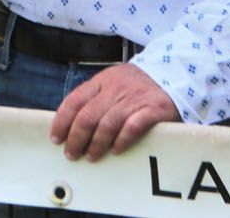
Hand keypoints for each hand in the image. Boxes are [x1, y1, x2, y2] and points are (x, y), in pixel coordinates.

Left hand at [50, 63, 178, 161]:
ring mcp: (134, 98)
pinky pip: (133, 127)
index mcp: (101, 81)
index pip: (74, 101)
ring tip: (91, 157)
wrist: (173, 73)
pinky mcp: (153, 109)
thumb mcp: (112, 82)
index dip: (62, 121)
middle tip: (72, 154)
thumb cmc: (136, 85)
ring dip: (96, 144)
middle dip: (76, 139)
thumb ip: (95, 98)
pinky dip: (122, 140)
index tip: (56, 139)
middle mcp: (115, 88)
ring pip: (107, 124)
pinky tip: (117, 150)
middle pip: (88, 116)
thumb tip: (71, 124)